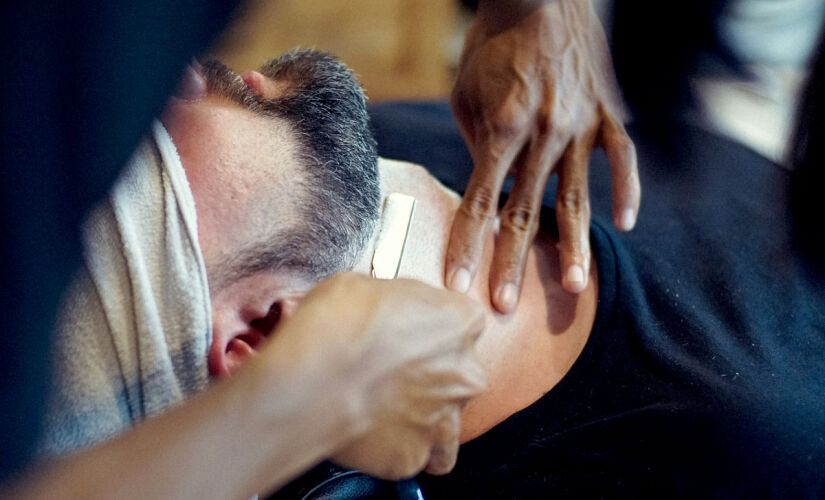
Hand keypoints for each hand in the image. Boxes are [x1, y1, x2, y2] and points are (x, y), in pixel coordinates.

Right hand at [268, 273, 486, 479]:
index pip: (464, 322)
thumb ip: (397, 302)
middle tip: (389, 370)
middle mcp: (463, 374)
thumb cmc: (333, 327)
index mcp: (460, 323)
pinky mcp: (411, 456)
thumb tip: (388, 309)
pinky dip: (394, 447)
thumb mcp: (366, 285)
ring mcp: (442, 420)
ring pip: (446, 424)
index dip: (432, 326)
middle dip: (430, 374)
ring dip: (423, 417)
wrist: (306, 381)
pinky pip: (411, 454)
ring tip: (387, 409)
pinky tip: (369, 431)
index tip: (410, 330)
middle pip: (459, 374)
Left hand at [446, 0, 639, 311]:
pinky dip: (626, 191)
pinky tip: (625, 225)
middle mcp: (543, 135)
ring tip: (576, 288)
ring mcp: (581, 126)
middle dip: (513, 264)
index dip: (467, 248)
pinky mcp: (607, 112)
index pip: (479, 203)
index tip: (459, 287)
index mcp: (501, 130)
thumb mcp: (466, 95)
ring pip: (579, 198)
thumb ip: (477, 145)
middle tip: (505, 308)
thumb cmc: (490, 47)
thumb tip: (487, 187)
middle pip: (526, 213)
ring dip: (576, 247)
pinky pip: (623, 157)